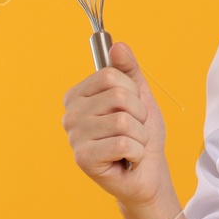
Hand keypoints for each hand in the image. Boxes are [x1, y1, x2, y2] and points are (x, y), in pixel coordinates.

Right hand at [61, 41, 172, 209]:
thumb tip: (118, 46)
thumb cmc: (141, 133)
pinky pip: (124, 144)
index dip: (132, 91)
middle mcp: (71, 114)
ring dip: (140, 136)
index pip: (110, 75)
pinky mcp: (83, 159)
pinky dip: (137, 152)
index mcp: (78, 95)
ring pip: (123, 121)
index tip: (131, 108)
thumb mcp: (139, 95)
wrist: (148, 172)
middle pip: (118, 96)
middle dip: (139, 115)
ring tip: (131, 146)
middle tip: (133, 130)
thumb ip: (128, 70)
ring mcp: (74, 137)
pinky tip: (128, 160)